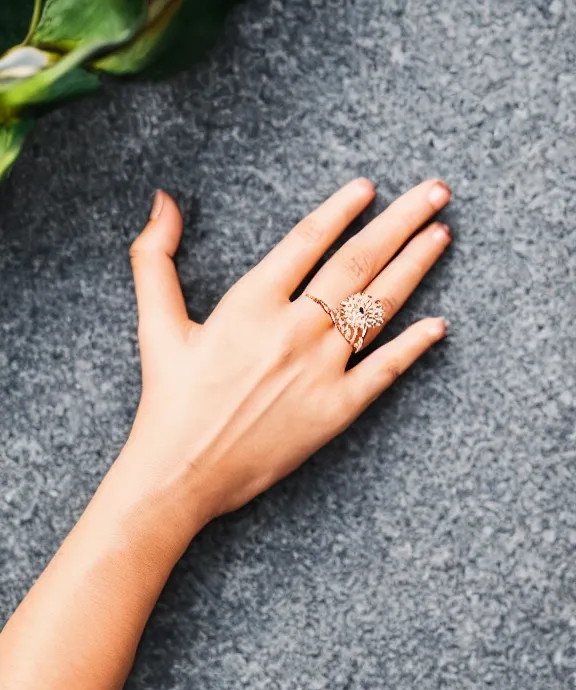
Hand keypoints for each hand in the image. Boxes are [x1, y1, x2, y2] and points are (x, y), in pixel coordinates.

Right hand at [124, 178, 450, 532]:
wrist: (184, 472)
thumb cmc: (170, 400)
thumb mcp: (155, 324)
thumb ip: (154, 258)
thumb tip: (163, 200)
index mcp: (251, 303)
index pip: (308, 240)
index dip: (342, 209)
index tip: (370, 187)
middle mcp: (294, 329)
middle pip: (358, 262)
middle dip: (401, 221)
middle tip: (435, 191)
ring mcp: (321, 369)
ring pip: (378, 306)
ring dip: (415, 266)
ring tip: (441, 233)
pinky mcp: (337, 409)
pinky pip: (385, 369)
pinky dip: (414, 345)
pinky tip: (439, 324)